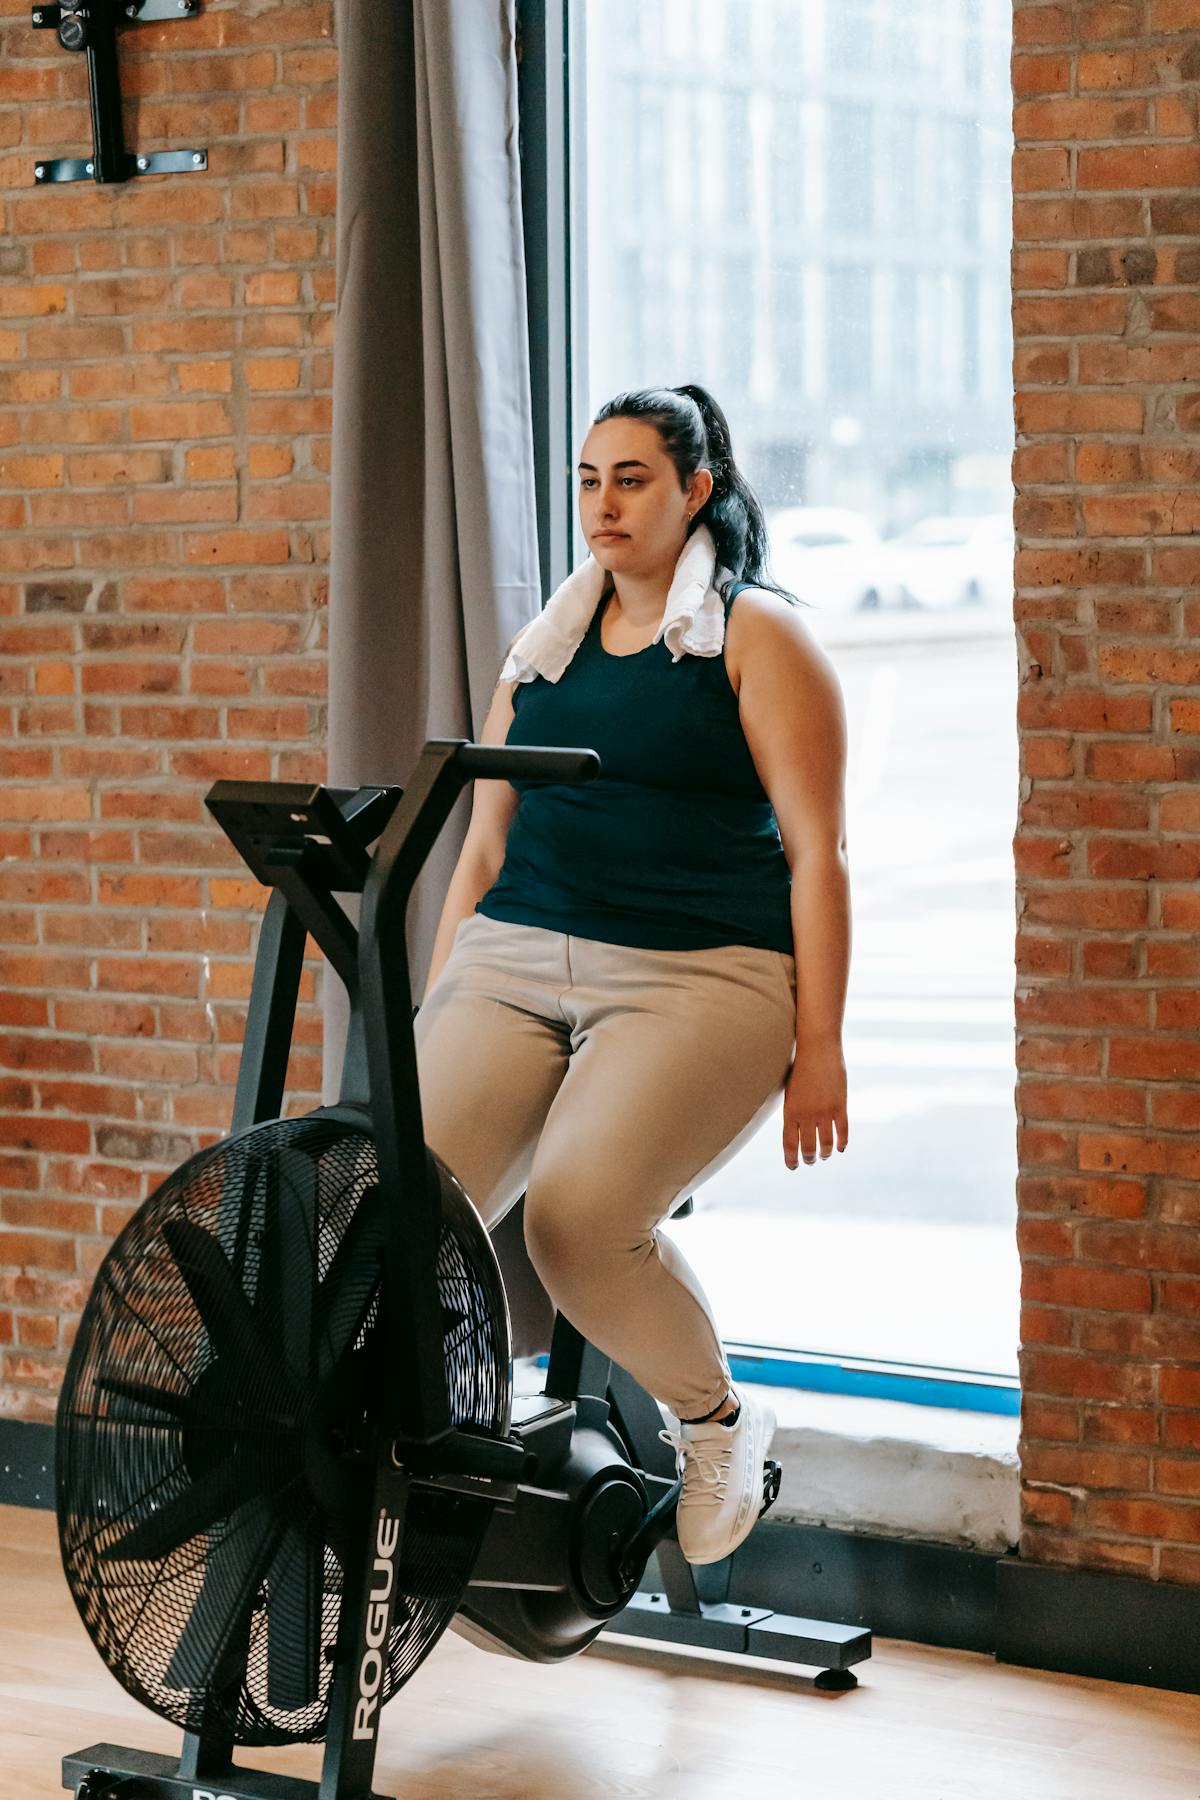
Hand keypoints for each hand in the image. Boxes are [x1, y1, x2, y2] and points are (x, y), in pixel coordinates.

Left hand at [782, 1039, 847, 1169]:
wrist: (817, 1048)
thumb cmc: (800, 1068)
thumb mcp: (791, 1092)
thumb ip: (794, 1112)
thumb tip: (796, 1130)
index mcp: (790, 1112)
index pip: (789, 1144)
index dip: (791, 1159)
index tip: (793, 1166)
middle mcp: (806, 1115)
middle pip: (808, 1148)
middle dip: (809, 1158)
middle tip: (810, 1161)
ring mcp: (824, 1112)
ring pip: (825, 1144)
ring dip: (824, 1153)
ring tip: (824, 1156)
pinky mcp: (840, 1106)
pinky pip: (842, 1132)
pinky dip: (841, 1143)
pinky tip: (840, 1148)